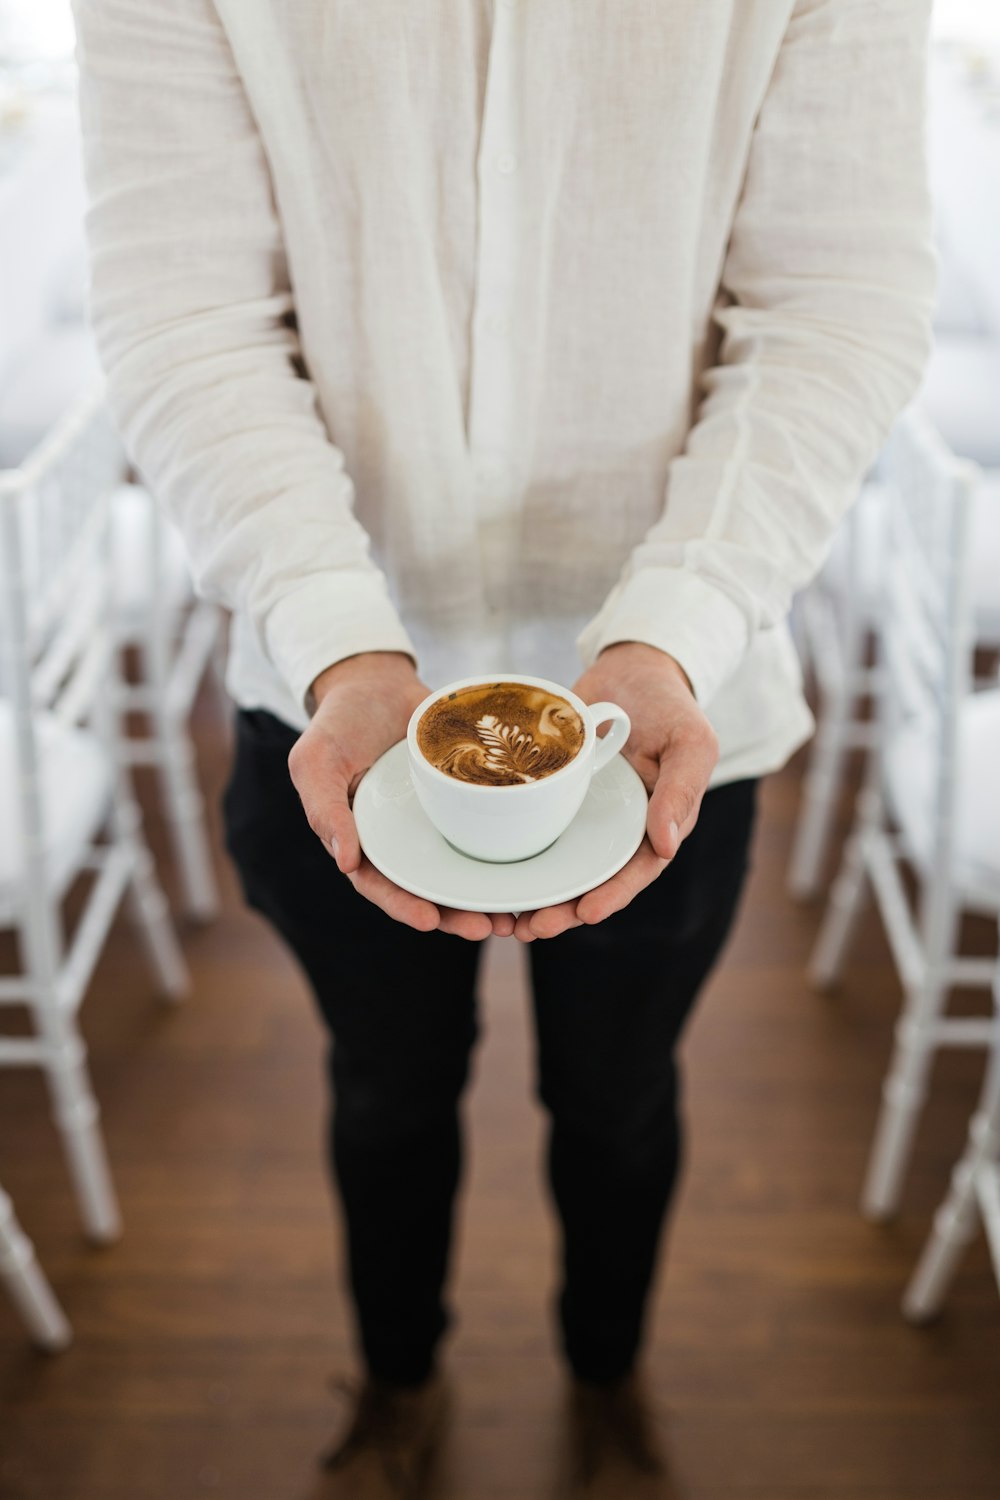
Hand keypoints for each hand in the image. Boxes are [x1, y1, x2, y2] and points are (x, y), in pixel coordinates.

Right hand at [289, 652, 514, 939]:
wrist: (376, 681)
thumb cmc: (337, 723)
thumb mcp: (314, 760)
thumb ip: (324, 809)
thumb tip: (345, 862)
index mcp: (364, 841)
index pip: (382, 885)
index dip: (405, 906)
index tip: (431, 919)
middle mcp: (402, 839)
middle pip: (430, 888)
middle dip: (458, 913)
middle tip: (489, 926)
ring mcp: (435, 822)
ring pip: (463, 867)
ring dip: (487, 894)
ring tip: (517, 914)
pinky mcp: (464, 799)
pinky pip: (486, 828)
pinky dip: (507, 850)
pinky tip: (533, 863)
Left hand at [513, 642, 718, 940]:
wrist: (631, 667)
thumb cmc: (670, 705)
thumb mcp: (691, 742)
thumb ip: (682, 791)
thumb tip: (667, 845)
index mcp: (654, 825)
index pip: (634, 871)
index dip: (611, 895)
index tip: (584, 913)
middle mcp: (616, 828)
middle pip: (589, 878)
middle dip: (563, 908)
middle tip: (531, 927)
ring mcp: (582, 813)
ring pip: (557, 861)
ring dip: (534, 891)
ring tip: (504, 916)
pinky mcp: (551, 794)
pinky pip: (531, 825)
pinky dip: (512, 849)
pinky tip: (485, 868)